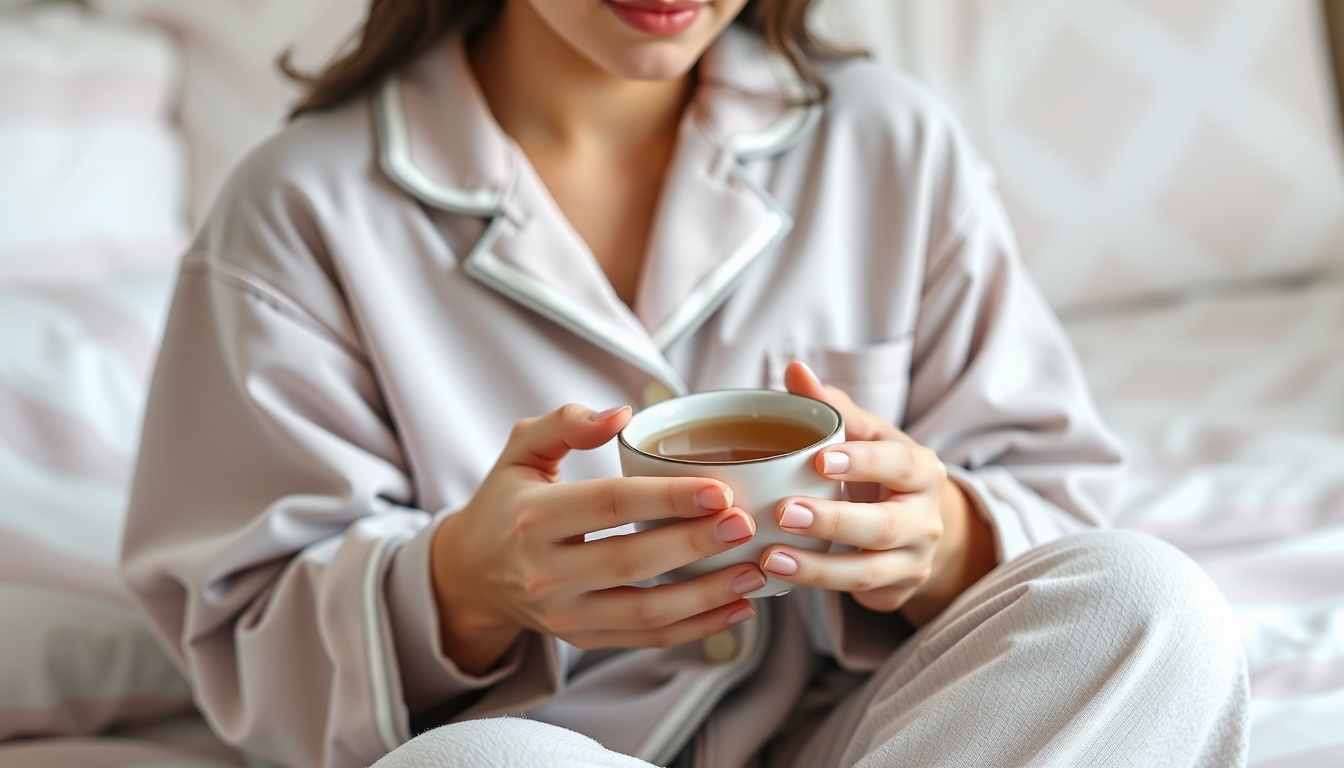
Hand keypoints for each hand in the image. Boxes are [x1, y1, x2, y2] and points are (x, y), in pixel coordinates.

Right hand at [429, 404, 765, 674]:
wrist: (472, 574)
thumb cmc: (507, 502)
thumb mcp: (521, 450)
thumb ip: (565, 423)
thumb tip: (619, 413)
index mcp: (533, 518)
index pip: (610, 505)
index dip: (668, 498)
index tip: (720, 490)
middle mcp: (546, 573)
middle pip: (634, 560)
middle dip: (697, 544)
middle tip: (746, 525)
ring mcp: (564, 614)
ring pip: (646, 611)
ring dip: (708, 595)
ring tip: (755, 571)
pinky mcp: (582, 638)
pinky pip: (646, 639)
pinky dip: (697, 629)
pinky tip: (737, 608)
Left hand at [762, 362, 994, 624]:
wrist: (921, 526)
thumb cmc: (883, 471)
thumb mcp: (868, 436)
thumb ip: (834, 407)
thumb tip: (796, 371)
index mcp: (921, 470)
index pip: (896, 463)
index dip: (861, 462)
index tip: (819, 460)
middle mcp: (925, 520)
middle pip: (882, 526)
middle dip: (833, 522)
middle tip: (783, 511)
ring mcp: (914, 562)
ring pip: (867, 572)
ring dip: (817, 569)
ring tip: (771, 558)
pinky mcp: (896, 593)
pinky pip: (858, 597)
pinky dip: (818, 591)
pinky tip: (779, 580)